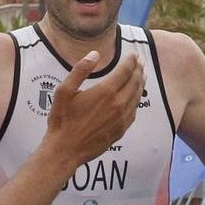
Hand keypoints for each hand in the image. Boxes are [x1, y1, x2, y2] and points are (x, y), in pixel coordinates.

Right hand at [43, 51, 144, 165]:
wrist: (66, 150)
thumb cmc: (62, 120)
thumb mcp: (64, 91)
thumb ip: (80, 70)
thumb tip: (95, 54)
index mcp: (105, 91)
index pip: (125, 71)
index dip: (131, 61)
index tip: (133, 54)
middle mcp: (118, 103)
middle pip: (135, 82)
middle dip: (138, 70)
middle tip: (140, 62)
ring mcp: (122, 118)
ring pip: (137, 96)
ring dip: (141, 83)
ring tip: (142, 75)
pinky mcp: (122, 129)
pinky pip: (134, 110)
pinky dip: (137, 99)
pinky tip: (134, 97)